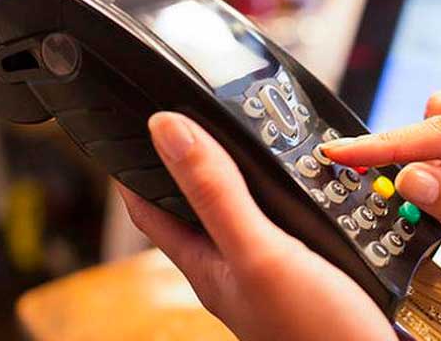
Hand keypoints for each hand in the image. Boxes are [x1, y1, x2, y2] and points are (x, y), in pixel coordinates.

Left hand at [118, 112, 395, 340]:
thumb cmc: (313, 332)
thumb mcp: (257, 252)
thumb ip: (214, 194)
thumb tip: (167, 130)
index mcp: (205, 261)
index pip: (148, 208)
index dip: (132, 168)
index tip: (128, 130)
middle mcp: (230, 259)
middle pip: (192, 202)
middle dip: (187, 161)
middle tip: (188, 120)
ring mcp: (266, 261)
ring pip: (237, 203)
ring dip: (235, 170)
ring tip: (239, 135)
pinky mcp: (301, 259)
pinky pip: (278, 213)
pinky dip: (279, 187)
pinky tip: (294, 174)